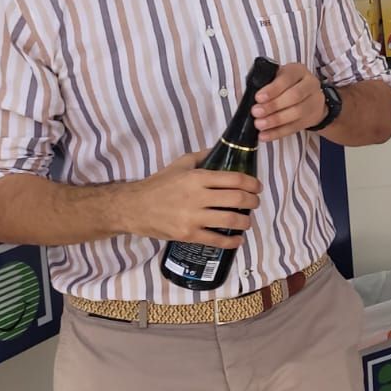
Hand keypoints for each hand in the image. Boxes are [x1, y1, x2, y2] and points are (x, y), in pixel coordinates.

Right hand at [118, 150, 260, 247]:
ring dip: (245, 222)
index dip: (252, 184)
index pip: (235, 179)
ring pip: (231, 220)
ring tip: (247, 221)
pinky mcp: (187, 234)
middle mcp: (198, 197)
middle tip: (254, 203)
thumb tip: (225, 150)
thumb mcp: (181, 164)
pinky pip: (216, 240)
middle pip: (237, 199)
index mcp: (198, 178)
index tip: (257, 187)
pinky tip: (237, 239)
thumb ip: (203, 156)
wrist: (134, 207)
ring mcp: (193, 217)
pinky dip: (231, 241)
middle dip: (253, 202)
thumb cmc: (159, 184)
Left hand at [252, 62, 326, 141]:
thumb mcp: (279, 77)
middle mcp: (310, 84)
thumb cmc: (288, 85)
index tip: (258, 97)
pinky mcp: (311, 118)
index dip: (273, 89)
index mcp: (299, 71)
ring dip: (276, 120)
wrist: (310, 96)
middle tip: (256, 112)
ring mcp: (314, 102)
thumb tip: (252, 97)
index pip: (287, 78)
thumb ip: (268, 83)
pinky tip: (266, 135)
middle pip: (295, 96)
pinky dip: (278, 132)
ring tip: (260, 124)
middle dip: (273, 105)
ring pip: (297, 113)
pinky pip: (295, 127)